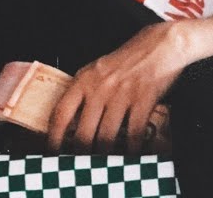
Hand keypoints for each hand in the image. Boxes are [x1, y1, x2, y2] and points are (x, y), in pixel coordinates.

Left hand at [47, 22, 189, 154]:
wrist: (160, 45)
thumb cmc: (128, 58)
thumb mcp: (98, 69)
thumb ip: (85, 91)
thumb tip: (73, 121)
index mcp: (84, 79)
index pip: (61, 113)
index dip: (54, 137)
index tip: (52, 153)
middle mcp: (100, 88)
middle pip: (84, 133)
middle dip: (81, 155)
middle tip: (81, 167)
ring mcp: (122, 94)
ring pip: (107, 137)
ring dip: (106, 156)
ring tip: (105, 166)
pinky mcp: (143, 100)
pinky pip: (134, 133)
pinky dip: (133, 150)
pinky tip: (132, 156)